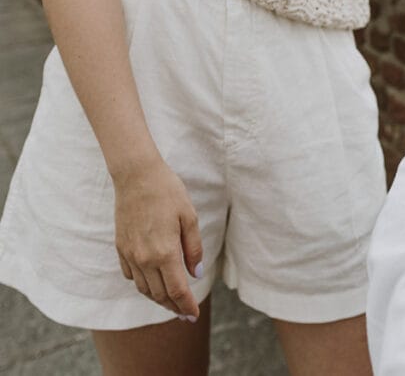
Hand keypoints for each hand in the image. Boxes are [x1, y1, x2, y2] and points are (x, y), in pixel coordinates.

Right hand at [113, 156, 203, 319]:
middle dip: (173, 307)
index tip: (193, 316)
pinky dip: (143, 283)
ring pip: (143, 288)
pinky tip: (152, 282)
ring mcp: (129, 254)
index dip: (186, 306)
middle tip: (185, 313)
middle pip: (159, 294)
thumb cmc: (168, 193)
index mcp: (165, 253)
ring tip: (171, 302)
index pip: (177, 291)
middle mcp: (144, 258)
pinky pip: (131, 275)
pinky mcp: (120, 247)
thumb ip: (193, 249)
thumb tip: (196, 273)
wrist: (137, 176)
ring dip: (157, 298)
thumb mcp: (190, 218)